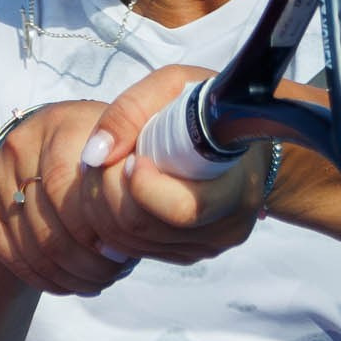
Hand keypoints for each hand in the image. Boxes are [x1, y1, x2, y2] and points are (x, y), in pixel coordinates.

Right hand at [0, 100, 131, 296]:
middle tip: (117, 271)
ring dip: (71, 275)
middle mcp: (22, 143)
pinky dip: (45, 279)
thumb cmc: (102, 154)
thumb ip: (136, 174)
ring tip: (99, 278)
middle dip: (91, 261)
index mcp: (63, 124)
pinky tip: (69, 282)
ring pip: (35, 247)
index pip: (71, 191)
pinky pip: (13, 257)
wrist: (40, 150)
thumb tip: (149, 223)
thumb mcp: (126, 145)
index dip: (101, 229)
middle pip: (53, 226)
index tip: (128, 249)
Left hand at [74, 65, 266, 265]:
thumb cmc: (210, 108)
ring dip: (102, 202)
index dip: (141, 184)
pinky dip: (111, 219)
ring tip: (114, 166)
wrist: (246, 138)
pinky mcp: (187, 254)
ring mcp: (206, 246)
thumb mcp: (174, 86)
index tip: (132, 155)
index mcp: (236, 186)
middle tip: (111, 155)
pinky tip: (120, 188)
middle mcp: (225, 225)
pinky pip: (131, 248)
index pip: (179, 209)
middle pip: (141, 226)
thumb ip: (130, 111)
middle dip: (108, 188)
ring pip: (128, 241)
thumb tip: (94, 155)